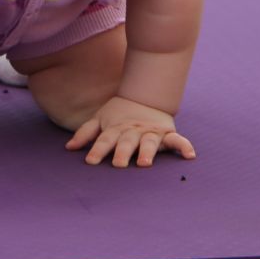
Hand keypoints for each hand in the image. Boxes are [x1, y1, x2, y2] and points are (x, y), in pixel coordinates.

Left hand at [65, 96, 195, 167]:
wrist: (146, 94)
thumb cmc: (119, 114)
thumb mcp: (100, 119)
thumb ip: (85, 133)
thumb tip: (69, 148)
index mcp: (116, 128)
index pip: (105, 140)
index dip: (97, 149)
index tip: (90, 160)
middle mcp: (134, 131)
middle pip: (127, 142)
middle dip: (123, 152)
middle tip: (118, 164)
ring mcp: (151, 132)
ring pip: (150, 142)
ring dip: (148, 152)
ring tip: (145, 164)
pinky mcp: (167, 133)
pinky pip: (177, 140)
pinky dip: (185, 147)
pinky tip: (190, 156)